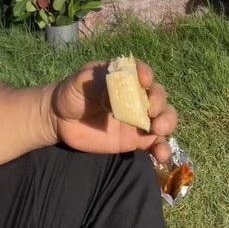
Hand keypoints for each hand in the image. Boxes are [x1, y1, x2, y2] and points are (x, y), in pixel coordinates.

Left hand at [50, 59, 177, 163]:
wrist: (61, 121)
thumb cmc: (73, 94)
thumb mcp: (81, 82)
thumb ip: (98, 83)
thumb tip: (114, 92)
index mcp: (125, 78)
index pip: (142, 72)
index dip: (146, 75)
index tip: (144, 82)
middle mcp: (137, 96)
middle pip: (158, 96)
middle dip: (159, 102)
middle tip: (150, 112)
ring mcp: (138, 119)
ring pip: (163, 118)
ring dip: (167, 123)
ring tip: (158, 130)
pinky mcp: (136, 140)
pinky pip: (155, 144)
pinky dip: (162, 149)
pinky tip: (161, 155)